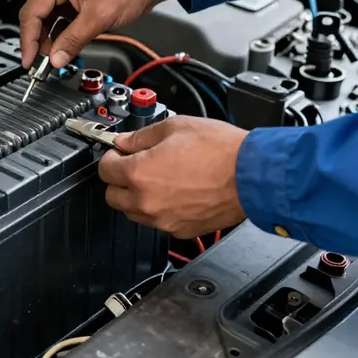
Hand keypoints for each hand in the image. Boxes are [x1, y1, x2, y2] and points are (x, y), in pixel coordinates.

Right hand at [19, 0, 186, 68]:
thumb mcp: (97, 19)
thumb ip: (72, 41)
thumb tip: (55, 59)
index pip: (31, 13)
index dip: (28, 41)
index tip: (29, 61)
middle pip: (36, 15)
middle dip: (39, 41)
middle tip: (41, 64)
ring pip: (47, 18)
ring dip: (50, 39)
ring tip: (55, 57)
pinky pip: (59, 16)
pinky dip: (60, 33)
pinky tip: (64, 46)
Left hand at [98, 116, 248, 237]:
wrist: (253, 175)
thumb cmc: (220, 150)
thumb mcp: (174, 127)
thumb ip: (141, 136)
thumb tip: (124, 142)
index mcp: (139, 173)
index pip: (105, 169)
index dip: (111, 157)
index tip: (120, 152)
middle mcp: (146, 201)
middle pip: (112, 196)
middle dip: (119, 179)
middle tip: (134, 164)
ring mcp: (163, 220)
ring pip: (132, 212)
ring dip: (136, 196)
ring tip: (158, 178)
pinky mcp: (180, 230)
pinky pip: (157, 222)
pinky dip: (158, 209)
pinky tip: (174, 191)